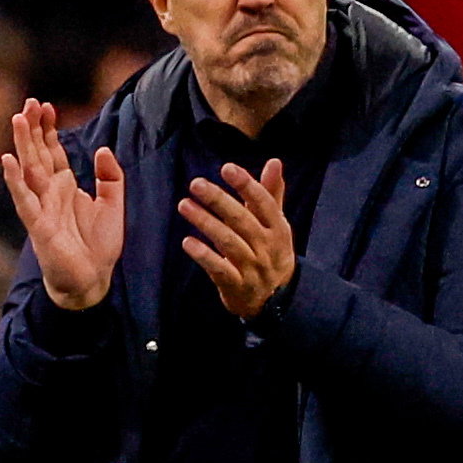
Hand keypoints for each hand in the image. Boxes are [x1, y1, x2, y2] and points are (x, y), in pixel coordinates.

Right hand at [3, 100, 123, 311]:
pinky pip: (24, 200)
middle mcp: (49, 192)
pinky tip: (8, 161)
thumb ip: (111, 178)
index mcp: (64, 186)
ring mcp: (41, 207)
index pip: (52, 151)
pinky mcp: (38, 226)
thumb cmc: (98, 246)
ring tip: (17, 119)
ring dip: (22, 145)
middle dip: (32, 128)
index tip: (45, 105)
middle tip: (28, 102)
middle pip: (37, 153)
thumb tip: (103, 149)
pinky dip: (15, 181)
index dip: (48, 129)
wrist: (92, 281)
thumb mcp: (113, 206)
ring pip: (28, 170)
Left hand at [179, 162, 295, 321]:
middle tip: (196, 184)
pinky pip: (219, 269)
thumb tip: (275, 161)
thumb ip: (272, 193)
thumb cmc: (271, 253)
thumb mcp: (276, 225)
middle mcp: (266, 247)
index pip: (263, 203)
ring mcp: (252, 268)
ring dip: (205, 222)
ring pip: (228, 241)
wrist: (275, 301)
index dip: (246, 185)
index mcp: (277, 229)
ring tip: (184, 205)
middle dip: (218, 200)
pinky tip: (187, 242)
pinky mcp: (236, 285)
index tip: (227, 168)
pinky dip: (204, 255)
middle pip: (242, 220)